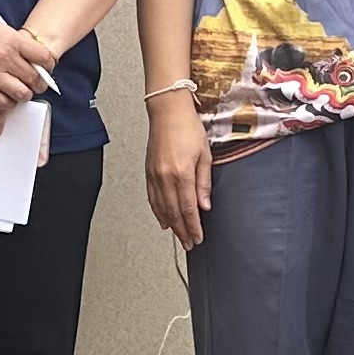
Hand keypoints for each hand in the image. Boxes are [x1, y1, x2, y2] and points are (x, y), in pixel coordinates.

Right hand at [0, 8, 57, 111]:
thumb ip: (17, 43)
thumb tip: (32, 55)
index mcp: (13, 41)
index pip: (44, 57)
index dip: (49, 65)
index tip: (47, 68)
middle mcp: (5, 58)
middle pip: (34, 78)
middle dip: (39, 84)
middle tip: (38, 84)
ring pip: (21, 94)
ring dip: (25, 95)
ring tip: (22, 92)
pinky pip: (1, 103)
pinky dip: (8, 103)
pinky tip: (7, 98)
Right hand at [146, 90, 214, 245]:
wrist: (168, 111)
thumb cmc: (188, 128)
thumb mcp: (205, 155)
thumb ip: (203, 182)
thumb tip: (204, 205)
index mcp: (182, 174)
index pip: (188, 209)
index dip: (193, 226)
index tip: (198, 237)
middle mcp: (165, 177)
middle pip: (174, 212)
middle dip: (182, 231)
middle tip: (189, 243)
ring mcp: (154, 175)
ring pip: (161, 208)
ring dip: (170, 225)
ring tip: (178, 236)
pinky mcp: (148, 172)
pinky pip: (152, 198)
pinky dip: (158, 212)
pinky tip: (163, 219)